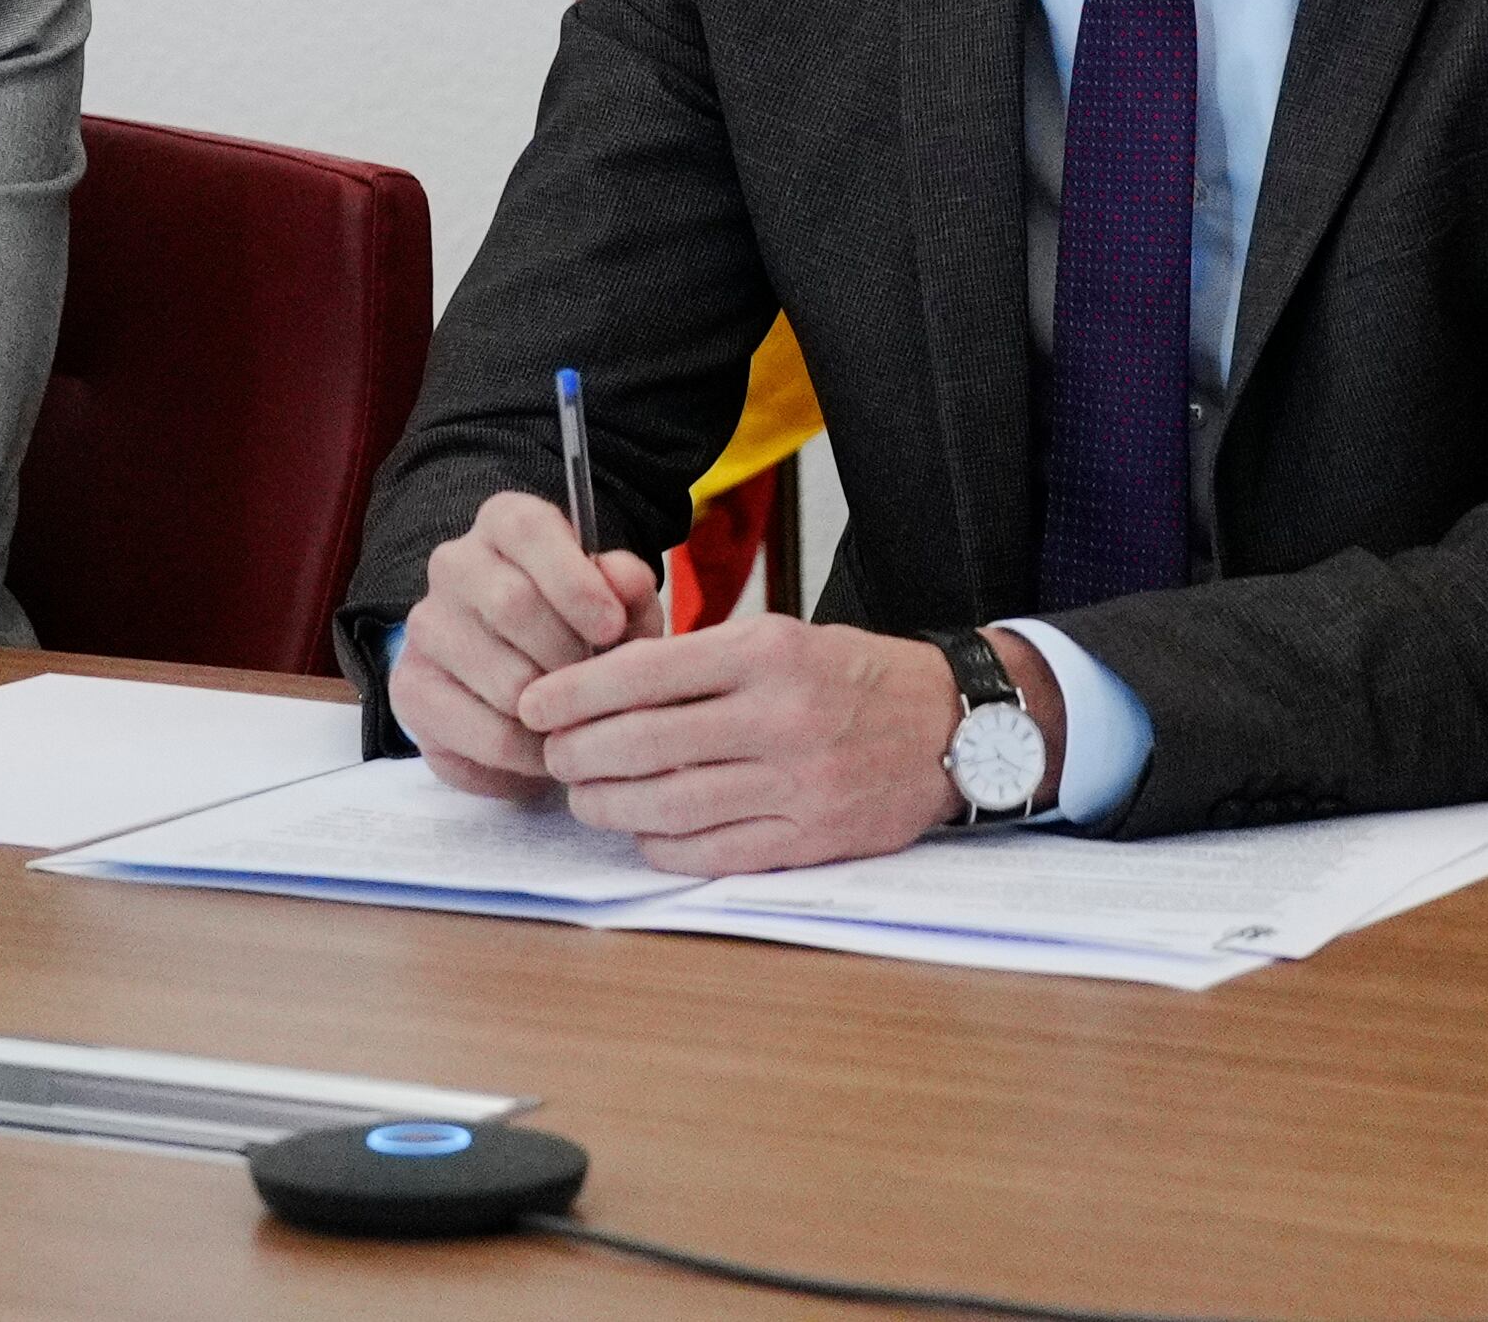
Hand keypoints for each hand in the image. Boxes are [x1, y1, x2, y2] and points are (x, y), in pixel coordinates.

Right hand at [387, 490, 662, 802]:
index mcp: (507, 524)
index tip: (611, 627)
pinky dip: (528, 752)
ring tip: (578, 719)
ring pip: (502, 676)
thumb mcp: (620, 605)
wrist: (528, 693)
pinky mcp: (411, 687)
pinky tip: (546, 747)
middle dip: (568, 655)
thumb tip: (622, 582)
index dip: (574, 580)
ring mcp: (425, 624)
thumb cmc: (581, 632)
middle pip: (511, 604)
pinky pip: (483, 731)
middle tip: (596, 686)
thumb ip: (628, 589)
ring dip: (552, 709)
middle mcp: (455, 563)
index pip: (527, 529)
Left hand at [521, 615, 1008, 872]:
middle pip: (642, 743)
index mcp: (767, 652)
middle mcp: (779, 716)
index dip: (574, 692)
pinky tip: (642, 830)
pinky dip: (660, 843)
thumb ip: (700, 661)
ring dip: (608, 805)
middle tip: (552, 755)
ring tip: (585, 796)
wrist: (951, 725)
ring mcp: (795, 783)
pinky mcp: (807, 837)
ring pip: (666, 805)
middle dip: (577, 753)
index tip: (536, 704)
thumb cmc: (852, 677)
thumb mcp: (782, 637)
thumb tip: (600, 686)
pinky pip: (708, 851)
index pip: (643, 671)